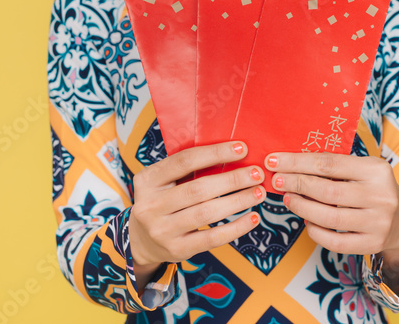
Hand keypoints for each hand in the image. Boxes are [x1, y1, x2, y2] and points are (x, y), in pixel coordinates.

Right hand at [128, 141, 264, 274]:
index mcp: (148, 180)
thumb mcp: (162, 181)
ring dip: (238, 201)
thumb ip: (186, 168)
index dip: (215, 153)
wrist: (140, 240)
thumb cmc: (161, 201)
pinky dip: (236, 228)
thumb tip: (232, 153)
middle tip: (257, 173)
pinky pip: (212, 238)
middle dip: (233, 179)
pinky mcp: (176, 249)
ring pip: (207, 213)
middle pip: (199, 189)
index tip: (242, 148)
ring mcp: (162, 230)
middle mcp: (151, 205)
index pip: (185, 161)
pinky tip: (252, 218)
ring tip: (258, 193)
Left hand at [265, 152, 398, 258]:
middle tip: (276, 180)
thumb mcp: (362, 169)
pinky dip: (315, 231)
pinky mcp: (372, 244)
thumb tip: (291, 164)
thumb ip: (334, 166)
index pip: (329, 163)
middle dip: (296, 184)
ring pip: (329, 217)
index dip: (298, 162)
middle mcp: (380, 195)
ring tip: (288, 199)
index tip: (274, 161)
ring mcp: (378, 222)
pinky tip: (306, 221)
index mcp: (376, 169)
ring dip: (301, 207)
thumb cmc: (372, 188)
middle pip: (328, 190)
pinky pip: (335, 241)